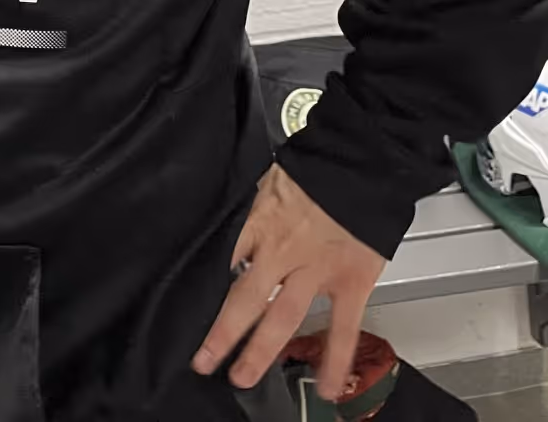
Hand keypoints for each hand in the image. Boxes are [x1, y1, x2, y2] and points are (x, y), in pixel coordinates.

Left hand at [192, 164, 385, 397]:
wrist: (363, 160)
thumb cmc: (316, 166)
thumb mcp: (265, 180)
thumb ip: (246, 210)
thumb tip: (220, 225)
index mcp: (259, 222)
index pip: (222, 260)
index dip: (201, 286)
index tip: (183, 310)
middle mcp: (283, 251)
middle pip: (244, 298)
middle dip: (222, 333)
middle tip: (203, 361)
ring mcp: (317, 269)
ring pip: (282, 316)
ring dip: (261, 351)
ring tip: (242, 378)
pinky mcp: (350, 281)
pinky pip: (342, 326)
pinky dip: (335, 359)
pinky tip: (328, 387)